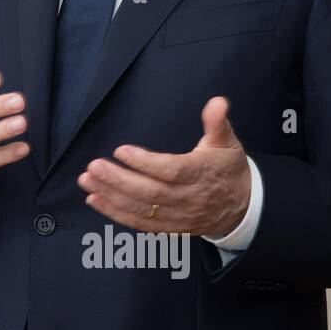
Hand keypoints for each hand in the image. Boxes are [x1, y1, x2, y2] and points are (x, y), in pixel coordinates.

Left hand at [78, 95, 249, 235]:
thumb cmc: (228, 169)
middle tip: (94, 166)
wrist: (243, 207)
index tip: (121, 151)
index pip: (172, 170)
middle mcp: (189, 198)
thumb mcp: (227, 142)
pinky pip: (140, 223)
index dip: (146, 163)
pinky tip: (95, 199)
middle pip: (150, 193)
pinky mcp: (170, 227)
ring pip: (142, 209)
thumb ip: (218, 122)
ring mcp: (178, 216)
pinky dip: (116, 213)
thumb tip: (217, 102)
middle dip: (118, 181)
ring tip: (87, 181)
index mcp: (201, 174)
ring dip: (111, 196)